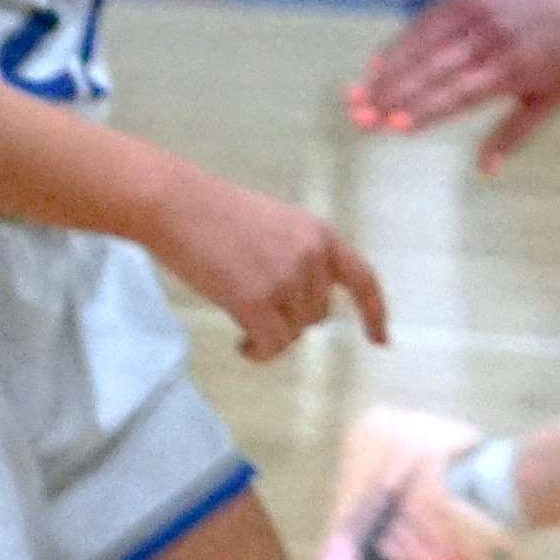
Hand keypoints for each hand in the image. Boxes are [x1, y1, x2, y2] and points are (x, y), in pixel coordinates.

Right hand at [149, 172, 390, 359]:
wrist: (179, 206)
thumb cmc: (219, 215)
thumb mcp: (278, 226)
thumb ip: (299, 257)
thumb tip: (302, 302)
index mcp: (321, 235)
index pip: (362, 279)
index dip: (374, 312)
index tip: (381, 340)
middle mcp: (312, 257)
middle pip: (318, 314)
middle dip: (291, 318)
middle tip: (256, 306)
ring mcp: (285, 279)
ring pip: (294, 332)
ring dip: (271, 333)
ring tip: (242, 317)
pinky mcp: (255, 300)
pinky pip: (272, 345)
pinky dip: (260, 353)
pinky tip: (242, 345)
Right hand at [345, 0, 559, 170]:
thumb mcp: (550, 101)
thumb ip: (515, 134)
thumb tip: (485, 171)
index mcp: (515, 69)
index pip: (460, 93)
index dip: (425, 110)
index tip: (393, 128)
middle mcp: (494, 39)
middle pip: (434, 70)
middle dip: (392, 97)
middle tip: (358, 120)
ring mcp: (480, 14)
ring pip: (423, 45)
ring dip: (386, 72)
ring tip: (356, 98)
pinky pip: (428, 21)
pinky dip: (400, 43)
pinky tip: (375, 65)